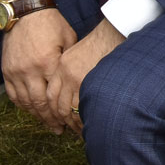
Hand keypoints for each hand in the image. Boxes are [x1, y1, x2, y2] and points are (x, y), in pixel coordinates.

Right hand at [0, 0, 75, 132]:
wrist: (25, 10)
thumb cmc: (52, 23)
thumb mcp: (69, 39)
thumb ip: (69, 63)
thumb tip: (79, 81)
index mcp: (48, 63)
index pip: (55, 96)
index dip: (62, 111)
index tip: (71, 121)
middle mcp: (29, 70)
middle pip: (39, 103)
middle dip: (50, 119)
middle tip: (59, 130)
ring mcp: (15, 71)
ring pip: (25, 102)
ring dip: (36, 115)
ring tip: (47, 124)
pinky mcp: (6, 70)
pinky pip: (12, 94)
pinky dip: (22, 105)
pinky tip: (31, 111)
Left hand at [47, 19, 124, 136]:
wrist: (113, 34)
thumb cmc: (100, 43)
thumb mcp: (77, 53)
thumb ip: (68, 71)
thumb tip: (69, 90)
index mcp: (61, 68)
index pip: (51, 96)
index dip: (53, 111)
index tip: (59, 120)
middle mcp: (65, 75)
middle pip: (58, 106)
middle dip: (62, 121)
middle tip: (67, 130)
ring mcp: (77, 80)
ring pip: (69, 110)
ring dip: (74, 123)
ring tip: (79, 131)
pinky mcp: (89, 84)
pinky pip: (82, 107)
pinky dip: (84, 118)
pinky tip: (88, 123)